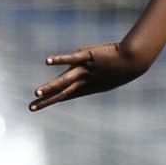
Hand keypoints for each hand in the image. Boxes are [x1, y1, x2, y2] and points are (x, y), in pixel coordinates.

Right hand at [29, 42, 149, 110]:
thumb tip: (74, 69)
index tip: (37, 106)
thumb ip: (89, 73)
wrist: (134, 60)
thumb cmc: (121, 67)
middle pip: (62, 92)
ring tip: (37, 93)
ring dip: (50, 86)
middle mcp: (85, 80)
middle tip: (31, 107)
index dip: (51, 101)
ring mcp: (86, 69)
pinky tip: (47, 61)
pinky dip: (60, 59)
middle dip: (46, 100)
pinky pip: (72, 58)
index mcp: (88, 86)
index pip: (66, 95)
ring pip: (65, 80)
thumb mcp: (105, 74)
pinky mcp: (88, 56)